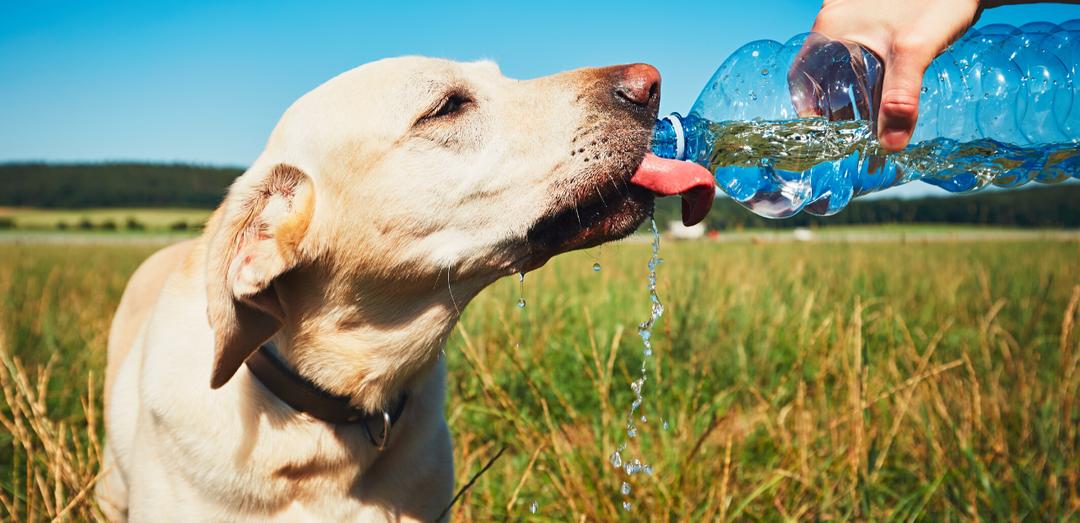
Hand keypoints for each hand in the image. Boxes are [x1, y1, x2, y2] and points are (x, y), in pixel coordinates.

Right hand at [807, 0, 981, 150]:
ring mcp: (854, 18)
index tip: (823, 136)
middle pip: (824, 75)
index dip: (808, 108)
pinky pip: (860, 55)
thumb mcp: (916, 52)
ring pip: (843, 66)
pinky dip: (868, 78)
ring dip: (854, 95)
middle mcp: (835, 22)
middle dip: (836, 108)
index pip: (803, 77)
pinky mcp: (874, 18)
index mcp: (830, 30)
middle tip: (853, 137)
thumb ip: (901, 99)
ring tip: (872, 123)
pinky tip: (886, 92)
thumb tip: (891, 146)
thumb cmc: (936, 1)